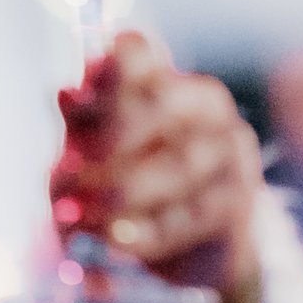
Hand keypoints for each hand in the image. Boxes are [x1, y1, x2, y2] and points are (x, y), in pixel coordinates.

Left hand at [51, 35, 263, 302]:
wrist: (191, 249)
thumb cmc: (135, 187)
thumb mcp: (95, 156)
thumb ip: (82, 126)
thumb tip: (65, 93)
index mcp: (164, 78)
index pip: (138, 53)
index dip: (102, 74)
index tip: (67, 100)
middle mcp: (206, 105)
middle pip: (159, 104)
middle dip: (107, 139)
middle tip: (64, 173)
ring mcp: (229, 152)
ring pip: (177, 164)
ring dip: (121, 192)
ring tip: (79, 216)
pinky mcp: (238, 202)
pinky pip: (190, 214)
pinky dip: (146, 232)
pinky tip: (114, 242)